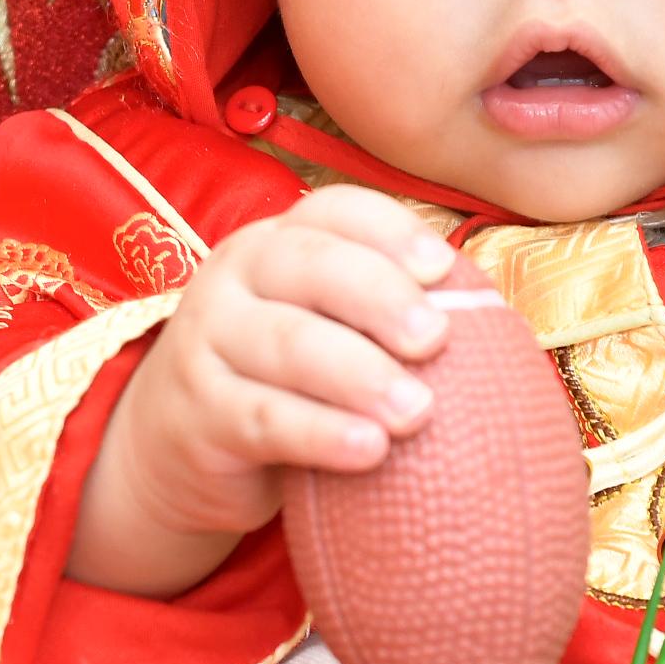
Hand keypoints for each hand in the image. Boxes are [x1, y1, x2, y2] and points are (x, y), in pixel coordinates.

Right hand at [73, 188, 461, 597]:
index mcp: (277, 243)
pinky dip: (320, 433)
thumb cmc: (280, 382)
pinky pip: (264, 419)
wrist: (176, 450)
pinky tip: (371, 451)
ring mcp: (206, 341)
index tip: (442, 266)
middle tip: (436, 339)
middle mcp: (235, 276)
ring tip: (418, 411)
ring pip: (288, 345)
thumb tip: (488, 319)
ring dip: (359, 375)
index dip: (388, 231)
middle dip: (381, 298)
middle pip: (310, 267)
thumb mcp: (324, 331)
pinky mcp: (198, 413)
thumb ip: (383, 317)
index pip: (333, 212)